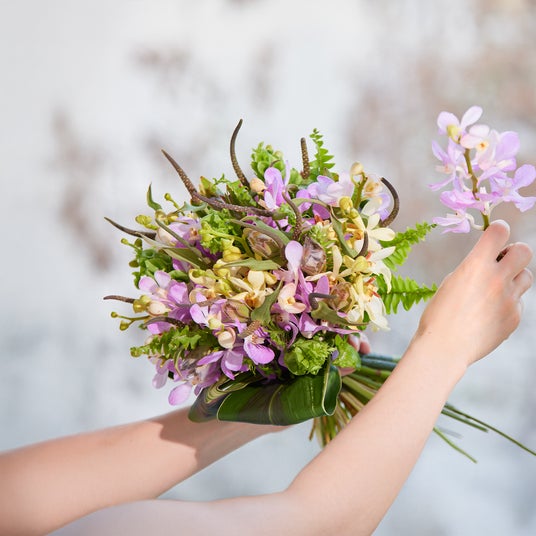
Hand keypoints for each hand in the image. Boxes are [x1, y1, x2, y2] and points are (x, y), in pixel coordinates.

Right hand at [414, 220, 532, 367]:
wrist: (445, 347)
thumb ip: (474, 268)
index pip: (500, 231)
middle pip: (524, 250)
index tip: (494, 235)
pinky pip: (519, 302)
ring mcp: (510, 299)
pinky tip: (489, 314)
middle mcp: (497, 279)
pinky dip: (507, 304)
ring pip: (526, 276)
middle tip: (501, 262)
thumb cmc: (440, 314)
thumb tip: (489, 262)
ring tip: (495, 290)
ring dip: (514, 277)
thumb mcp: (451, 282)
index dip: (498, 230)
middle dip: (514, 252)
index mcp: (476, 265)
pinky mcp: (515, 317)